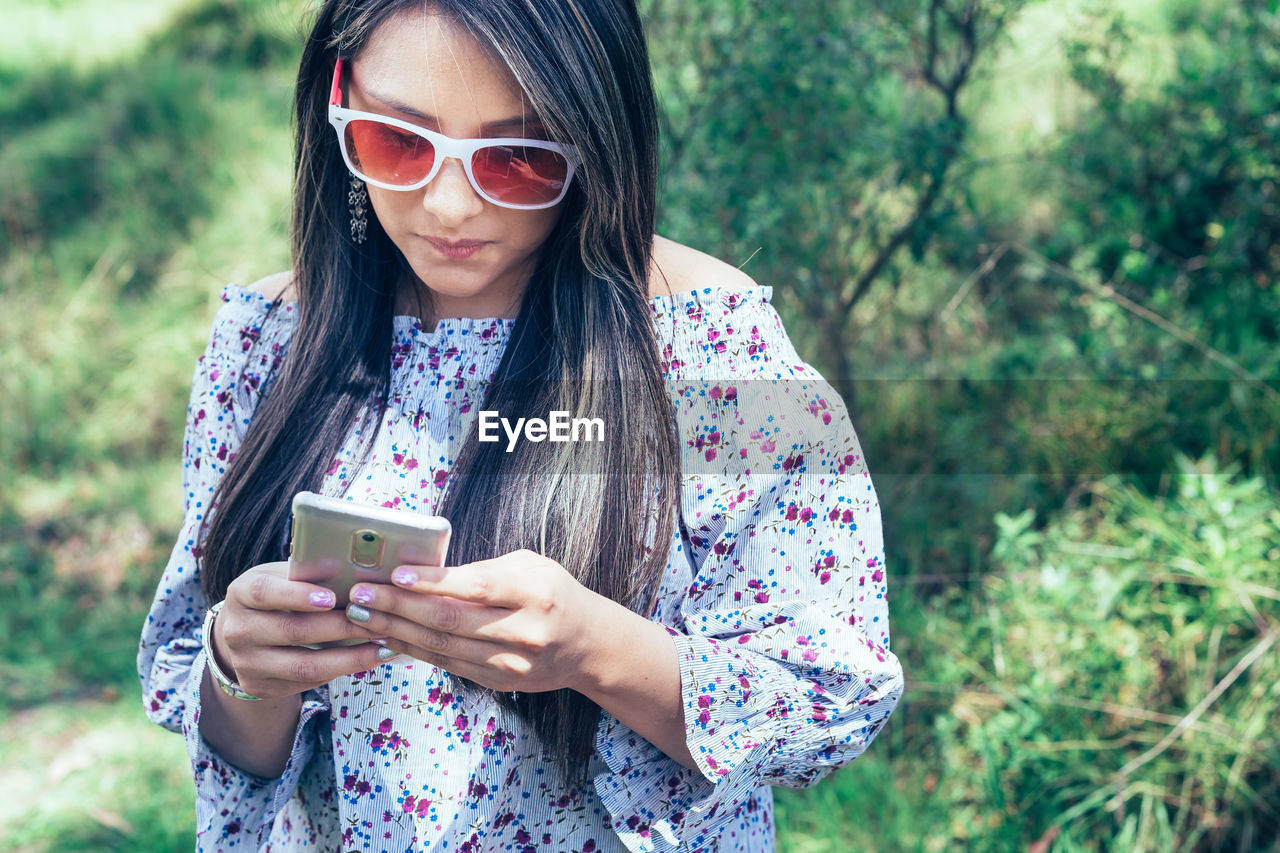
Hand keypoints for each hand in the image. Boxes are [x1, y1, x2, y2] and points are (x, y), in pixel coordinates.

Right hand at [212, 561, 394, 699]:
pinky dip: (341, 670)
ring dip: (350, 658)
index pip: (265, 593)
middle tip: (378, 622)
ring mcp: (246, 664)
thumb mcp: (283, 576)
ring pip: (304, 666)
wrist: (242, 632)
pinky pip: (307, 682)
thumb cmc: (275, 595)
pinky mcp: (260, 687)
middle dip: (342, 628)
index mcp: (241, 594)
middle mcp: (237, 631)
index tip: (332, 598)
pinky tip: (367, 659)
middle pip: (293, 631)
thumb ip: (309, 573)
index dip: (298, 595)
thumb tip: (353, 568)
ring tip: (383, 647)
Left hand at [341, 549, 609, 693]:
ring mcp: (512, 664)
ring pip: (442, 648)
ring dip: (395, 632)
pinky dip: (413, 650)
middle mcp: (525, 632)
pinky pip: (447, 665)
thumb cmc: (553, 593)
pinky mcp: (500, 682)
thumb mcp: (531, 567)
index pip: (477, 588)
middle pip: (451, 621)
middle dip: (397, 608)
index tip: (395, 575)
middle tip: (358, 595)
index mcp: (536, 593)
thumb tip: (423, 573)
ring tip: (360, 616)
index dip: (433, 582)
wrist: (589, 645)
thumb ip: (483, 570)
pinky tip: (387, 637)